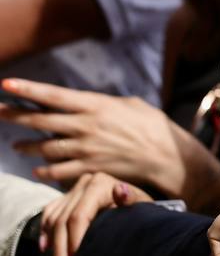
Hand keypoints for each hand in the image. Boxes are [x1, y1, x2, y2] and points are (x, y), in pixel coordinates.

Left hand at [2, 77, 213, 198]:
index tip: (6, 83)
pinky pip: (58, 171)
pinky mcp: (90, 168)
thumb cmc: (153, 126)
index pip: (53, 95)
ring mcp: (86, 149)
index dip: (27, 89)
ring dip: (26, 146)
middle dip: (14, 114)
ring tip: (17, 145)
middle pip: (40, 121)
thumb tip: (84, 102)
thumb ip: (102, 103)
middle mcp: (86, 126)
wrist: (168, 157)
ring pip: (44, 148)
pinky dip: (44, 171)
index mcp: (96, 106)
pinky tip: (38, 169)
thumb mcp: (130, 104)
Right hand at [38, 171, 151, 255]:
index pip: (79, 216)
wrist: (138, 202)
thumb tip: (121, 190)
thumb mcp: (141, 205)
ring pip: (53, 219)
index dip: (74, 241)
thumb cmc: (141, 208)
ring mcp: (73, 189)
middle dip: (61, 250)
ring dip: (53, 246)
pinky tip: (46, 249)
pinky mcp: (66, 197)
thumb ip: (131, 199)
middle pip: (63, 220)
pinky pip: (49, 214)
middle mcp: (84, 183)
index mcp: (100, 184)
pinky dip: (46, 232)